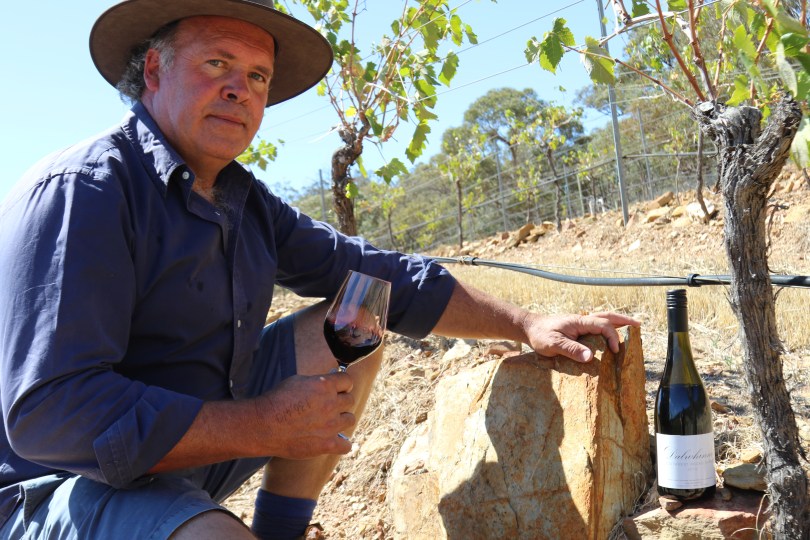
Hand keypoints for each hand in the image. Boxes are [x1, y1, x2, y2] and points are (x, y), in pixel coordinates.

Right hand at [253, 371, 355, 458]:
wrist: (262, 426)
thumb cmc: (276, 401)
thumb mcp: (297, 381)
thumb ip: (317, 382)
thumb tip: (329, 382)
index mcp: (324, 385)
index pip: (348, 381)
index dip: (342, 384)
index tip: (338, 388)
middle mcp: (331, 404)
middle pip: (350, 400)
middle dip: (340, 401)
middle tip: (328, 406)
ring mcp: (330, 425)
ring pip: (350, 419)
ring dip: (341, 420)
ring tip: (329, 422)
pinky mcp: (326, 444)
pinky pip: (347, 446)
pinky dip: (342, 444)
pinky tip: (334, 441)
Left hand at [523, 311, 639, 362]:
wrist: (529, 328)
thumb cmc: (540, 335)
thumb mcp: (553, 344)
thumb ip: (571, 350)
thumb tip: (590, 357)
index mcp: (579, 322)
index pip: (602, 326)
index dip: (612, 337)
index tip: (615, 351)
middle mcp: (581, 320)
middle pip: (607, 317)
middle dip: (624, 321)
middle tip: (639, 325)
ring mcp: (579, 323)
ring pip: (602, 319)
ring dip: (617, 322)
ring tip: (631, 327)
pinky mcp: (576, 328)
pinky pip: (596, 325)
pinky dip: (607, 327)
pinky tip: (610, 334)